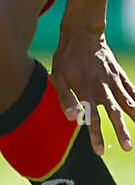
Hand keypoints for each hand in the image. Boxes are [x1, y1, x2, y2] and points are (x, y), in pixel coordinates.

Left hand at [51, 28, 134, 154]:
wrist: (82, 34)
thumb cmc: (66, 57)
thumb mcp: (57, 76)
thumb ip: (64, 98)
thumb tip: (72, 119)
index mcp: (86, 90)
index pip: (92, 118)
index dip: (95, 135)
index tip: (99, 151)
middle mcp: (102, 88)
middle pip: (114, 113)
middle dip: (121, 131)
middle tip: (128, 148)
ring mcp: (113, 81)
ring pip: (128, 102)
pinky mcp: (119, 74)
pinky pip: (132, 89)